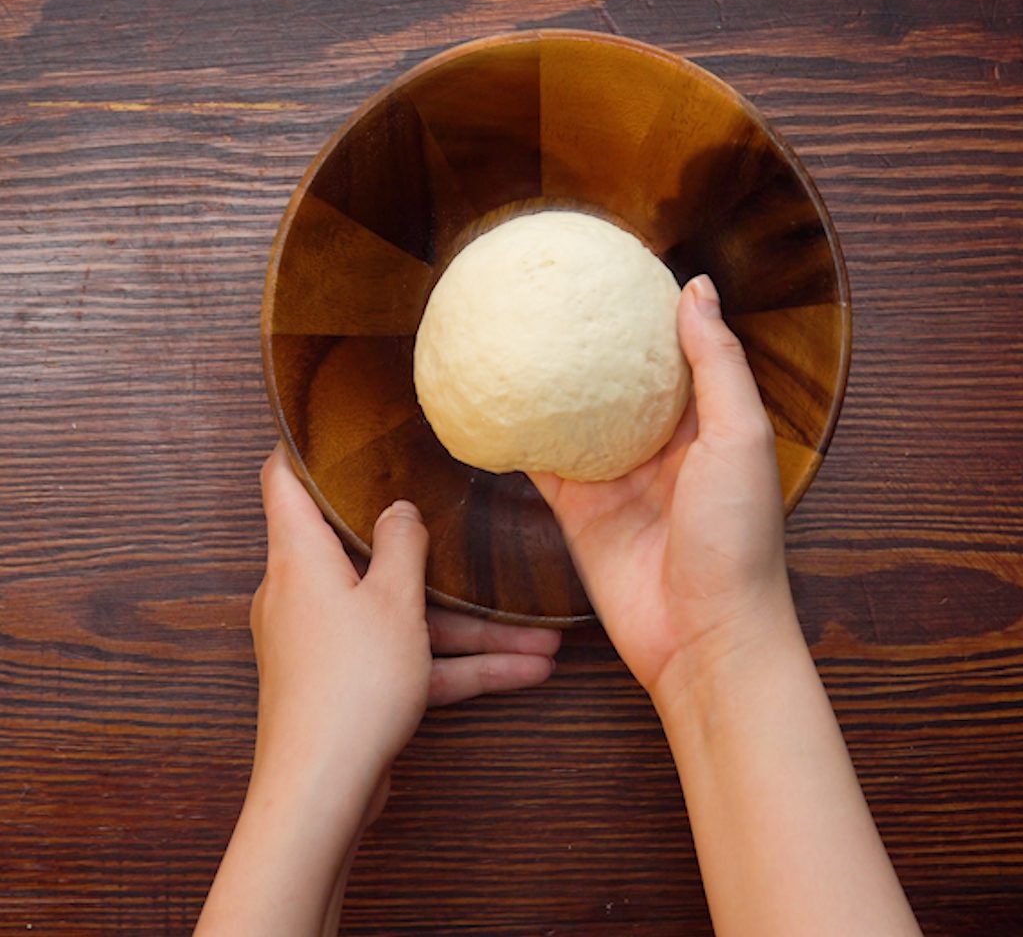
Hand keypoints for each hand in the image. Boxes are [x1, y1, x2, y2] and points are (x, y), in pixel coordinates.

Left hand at [251, 444, 560, 829]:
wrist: (321, 793)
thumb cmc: (349, 684)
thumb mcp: (393, 600)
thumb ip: (402, 544)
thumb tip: (397, 510)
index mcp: (301, 558)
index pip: (284, 482)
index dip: (304, 449)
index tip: (333, 425)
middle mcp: (305, 593)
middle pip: (370, 555)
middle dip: (439, 561)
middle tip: (475, 536)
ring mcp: (327, 641)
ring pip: (404, 618)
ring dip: (471, 630)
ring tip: (542, 640)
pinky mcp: (346, 682)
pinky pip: (405, 659)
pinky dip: (454, 665)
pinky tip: (522, 672)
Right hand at [530, 274, 790, 703]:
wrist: (702, 638)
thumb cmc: (737, 540)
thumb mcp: (739, 437)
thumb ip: (717, 364)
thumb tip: (698, 289)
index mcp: (706, 424)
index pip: (677, 352)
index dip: (653, 312)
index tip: (623, 268)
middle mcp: (660, 446)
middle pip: (621, 381)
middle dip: (595, 341)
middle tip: (559, 291)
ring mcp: (616, 478)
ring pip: (576, 416)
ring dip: (553, 383)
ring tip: (520, 332)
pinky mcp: (579, 511)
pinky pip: (543, 463)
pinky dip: (521, 436)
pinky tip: (496, 402)